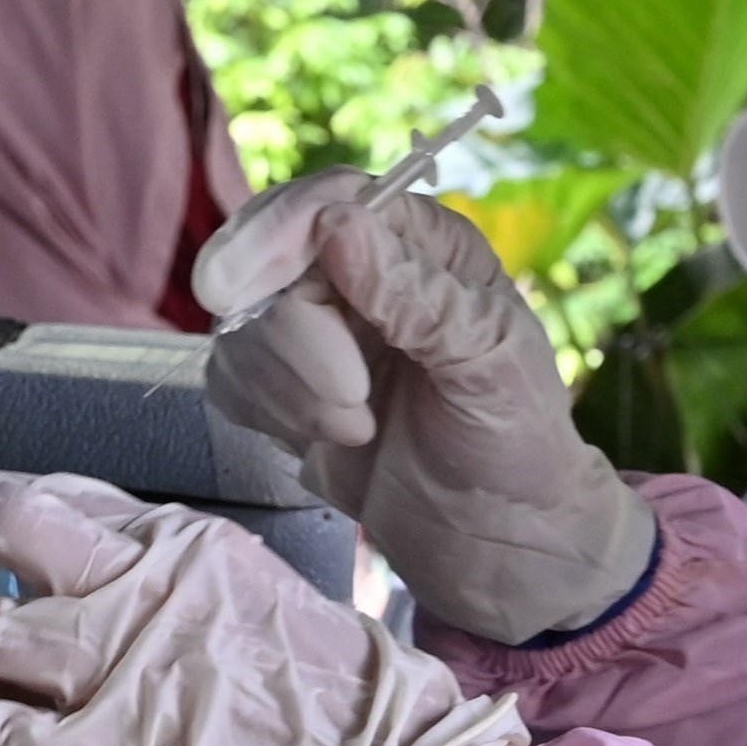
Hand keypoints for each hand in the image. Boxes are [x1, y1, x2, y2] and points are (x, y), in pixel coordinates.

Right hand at [198, 184, 653, 644]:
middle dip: (295, 343)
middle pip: (268, 265)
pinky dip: (264, 412)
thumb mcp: (490, 365)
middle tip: (353, 406)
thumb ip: (418, 296)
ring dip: (287, 391)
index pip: (327, 202)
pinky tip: (325, 440)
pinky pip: (229, 375)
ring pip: (240, 326)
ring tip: (357, 431)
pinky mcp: (283, 387)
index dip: (274, 235)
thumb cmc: (517, 445)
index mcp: (422, 243)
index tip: (232, 290)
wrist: (499, 543)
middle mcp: (361, 271)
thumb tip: (337, 224)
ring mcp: (315, 329)